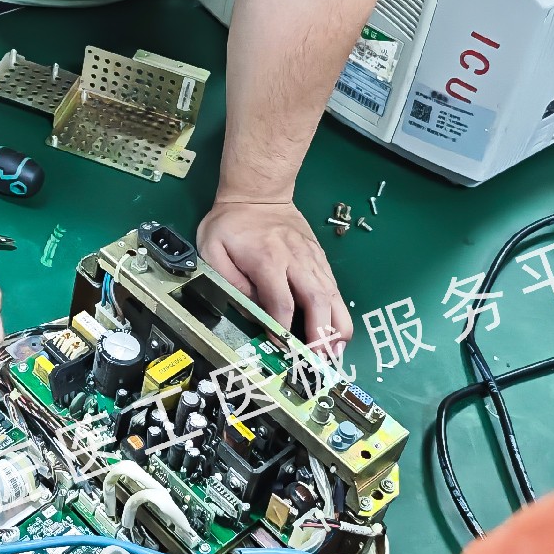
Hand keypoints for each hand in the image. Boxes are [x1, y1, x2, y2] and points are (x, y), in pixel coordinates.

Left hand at [198, 199, 350, 345]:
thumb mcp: (213, 249)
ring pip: (332, 296)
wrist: (258, 193)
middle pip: (316, 300)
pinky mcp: (321, 259)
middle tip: (320, 359)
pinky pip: (334, 289)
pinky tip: (338, 332)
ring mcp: (312, 260)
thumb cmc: (231, 224)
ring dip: (336, 326)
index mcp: (268, 260)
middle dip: (320, 333)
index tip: (283, 348)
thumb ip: (231, 282)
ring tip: (336, 353)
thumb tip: (251, 311)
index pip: (281, 301)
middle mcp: (296, 260)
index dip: (284, 328)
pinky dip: (339, 312)